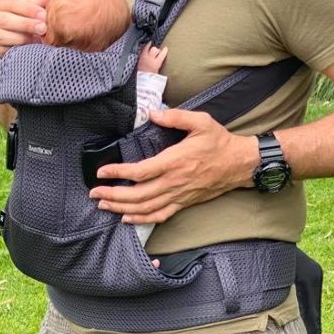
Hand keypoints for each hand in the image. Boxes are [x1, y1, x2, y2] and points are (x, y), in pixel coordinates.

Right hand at [0, 0, 49, 56]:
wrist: (11, 35)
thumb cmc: (23, 17)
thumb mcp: (30, 7)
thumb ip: (41, 1)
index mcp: (0, 3)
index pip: (12, 3)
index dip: (28, 9)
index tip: (44, 15)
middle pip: (5, 20)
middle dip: (25, 24)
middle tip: (43, 28)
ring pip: (1, 36)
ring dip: (21, 38)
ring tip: (37, 39)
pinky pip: (1, 50)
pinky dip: (15, 49)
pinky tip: (28, 50)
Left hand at [88, 108, 257, 224]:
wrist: (239, 164)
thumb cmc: (219, 142)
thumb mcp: (201, 121)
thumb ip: (176, 117)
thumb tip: (153, 114)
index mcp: (174, 161)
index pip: (140, 171)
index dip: (118, 173)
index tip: (102, 171)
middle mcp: (174, 182)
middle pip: (138, 195)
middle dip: (113, 195)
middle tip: (94, 193)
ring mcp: (178, 195)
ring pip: (146, 208)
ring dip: (122, 209)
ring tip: (104, 205)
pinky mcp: (183, 203)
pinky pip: (160, 215)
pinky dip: (141, 219)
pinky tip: (127, 218)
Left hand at [137, 43, 167, 74]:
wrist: (143, 80)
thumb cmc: (151, 77)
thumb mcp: (158, 72)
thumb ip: (160, 65)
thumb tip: (163, 61)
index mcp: (156, 63)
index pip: (162, 54)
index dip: (164, 51)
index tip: (166, 48)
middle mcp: (150, 59)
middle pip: (154, 49)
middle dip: (157, 50)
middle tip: (158, 52)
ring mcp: (144, 58)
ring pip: (148, 48)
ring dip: (152, 48)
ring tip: (153, 49)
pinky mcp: (140, 58)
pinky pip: (143, 50)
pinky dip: (146, 47)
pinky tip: (148, 44)